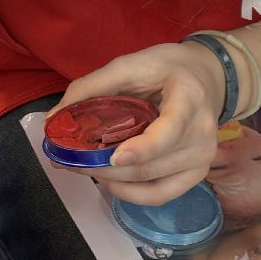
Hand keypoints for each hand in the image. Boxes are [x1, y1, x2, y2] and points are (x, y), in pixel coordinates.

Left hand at [49, 42, 226, 205]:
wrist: (206, 76)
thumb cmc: (166, 68)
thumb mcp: (131, 64)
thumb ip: (92, 86)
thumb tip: (54, 118)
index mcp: (190, 98)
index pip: (170, 129)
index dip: (143, 147)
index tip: (114, 157)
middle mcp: (202, 133)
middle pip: (150, 163)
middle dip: (105, 167)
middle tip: (69, 160)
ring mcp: (202, 158)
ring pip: (150, 182)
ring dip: (112, 181)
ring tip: (83, 168)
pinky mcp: (197, 174)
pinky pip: (161, 195)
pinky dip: (132, 195)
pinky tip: (111, 183)